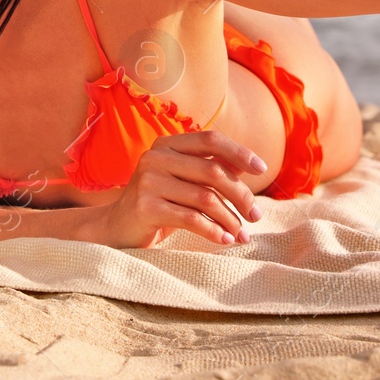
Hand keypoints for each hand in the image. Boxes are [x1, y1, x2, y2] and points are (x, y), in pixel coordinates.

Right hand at [90, 129, 268, 247]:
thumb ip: (209, 170)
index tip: (262, 170)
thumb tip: (247, 165)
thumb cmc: (158, 204)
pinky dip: (213, 231)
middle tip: (256, 216)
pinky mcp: (145, 207)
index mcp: (167, 145)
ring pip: (205, 198)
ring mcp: (148, 181)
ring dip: (230, 219)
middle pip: (212, 171)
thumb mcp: (183, 183)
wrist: (116, 229)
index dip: (239, 152)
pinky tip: (224, 239)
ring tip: (241, 234)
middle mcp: (155, 157)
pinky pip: (191, 218)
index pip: (210, 139)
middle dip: (241, 195)